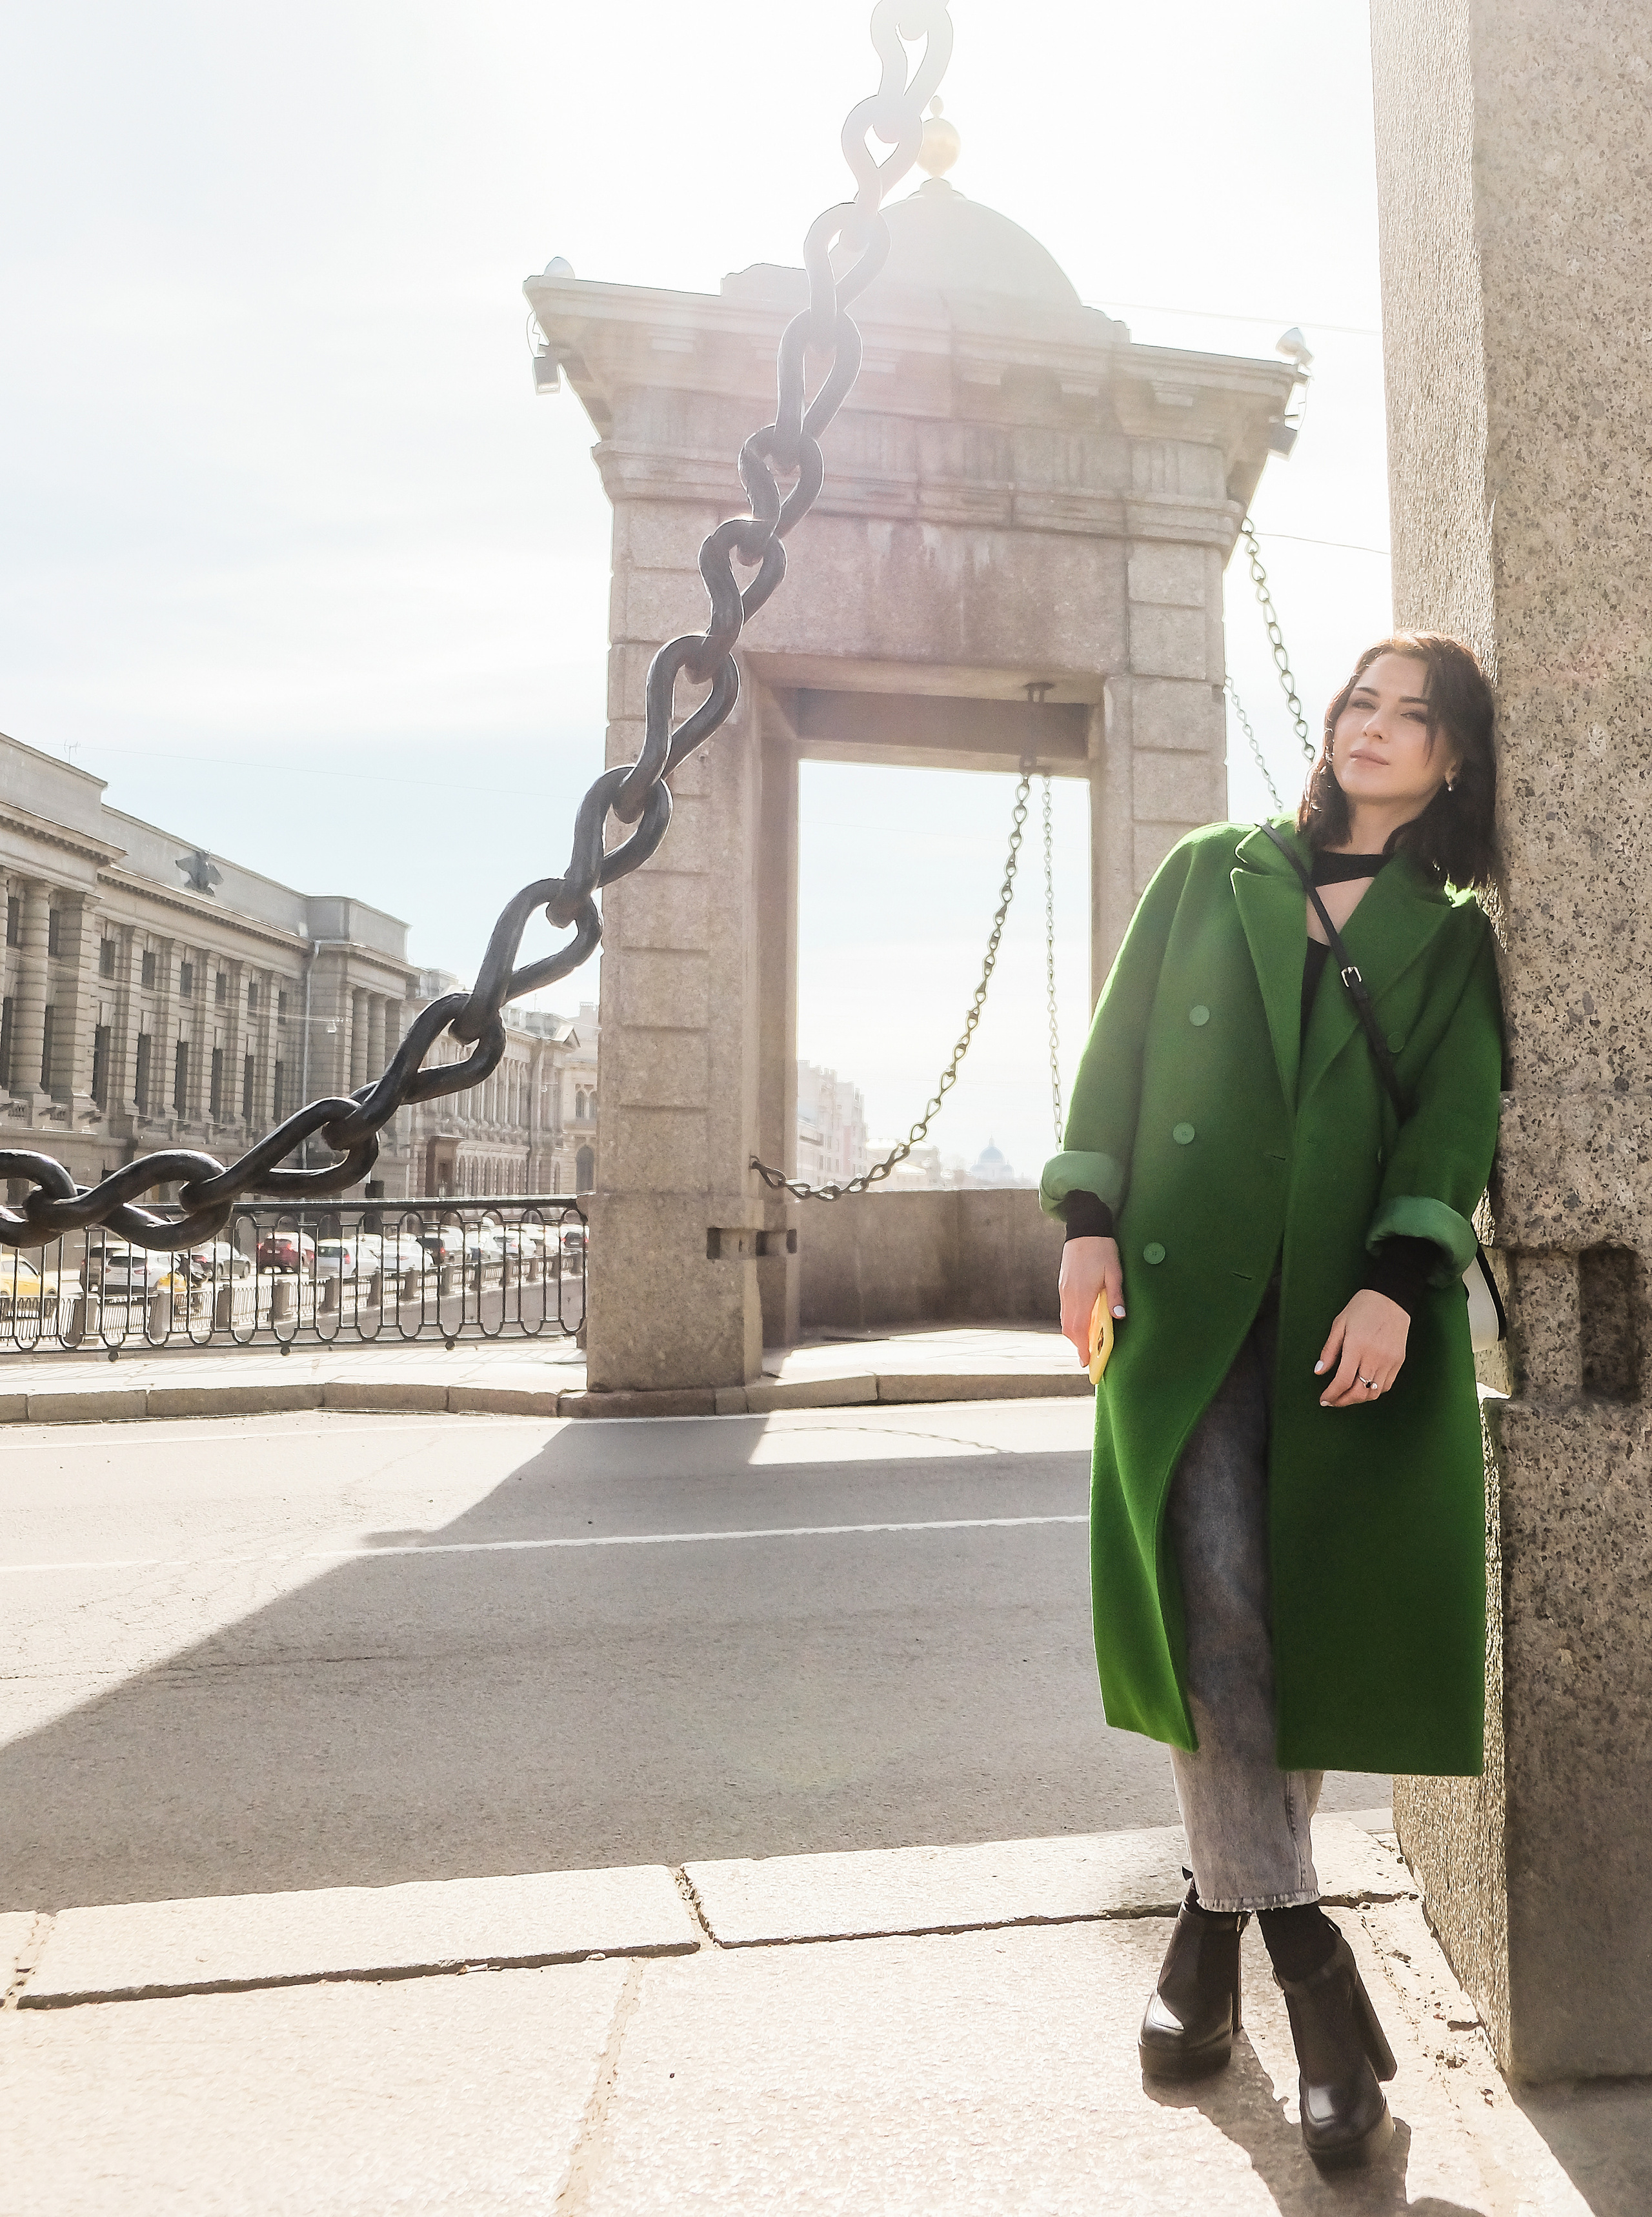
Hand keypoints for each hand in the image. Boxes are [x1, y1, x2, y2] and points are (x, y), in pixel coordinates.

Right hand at [1060, 1236, 1124, 1367]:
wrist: (1083, 1229)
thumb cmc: (1101, 1249)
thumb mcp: (1114, 1271)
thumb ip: (1116, 1295)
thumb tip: (1119, 1316)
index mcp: (1082, 1294)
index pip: (1078, 1328)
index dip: (1081, 1347)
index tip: (1086, 1362)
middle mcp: (1069, 1295)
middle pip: (1069, 1328)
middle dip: (1078, 1345)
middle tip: (1089, 1357)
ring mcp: (1064, 1290)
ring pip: (1066, 1320)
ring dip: (1075, 1334)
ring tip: (1087, 1343)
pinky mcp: (1063, 1285)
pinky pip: (1066, 1310)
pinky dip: (1073, 1321)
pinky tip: (1083, 1322)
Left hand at [1316, 1288, 1409, 1406]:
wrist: (1391, 1298)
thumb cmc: (1361, 1309)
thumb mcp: (1339, 1325)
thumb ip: (1329, 1351)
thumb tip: (1319, 1372)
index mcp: (1357, 1347)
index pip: (1343, 1381)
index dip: (1332, 1394)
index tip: (1324, 1399)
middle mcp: (1375, 1357)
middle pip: (1359, 1392)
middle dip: (1343, 1401)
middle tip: (1333, 1401)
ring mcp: (1389, 1361)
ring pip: (1373, 1393)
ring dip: (1358, 1399)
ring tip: (1346, 1395)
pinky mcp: (1399, 1362)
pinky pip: (1385, 1386)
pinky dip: (1372, 1391)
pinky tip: (1363, 1386)